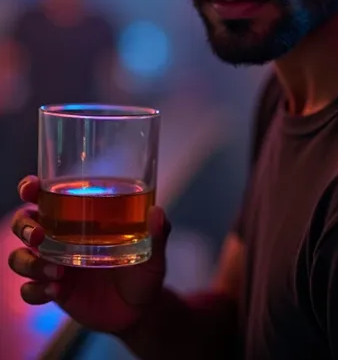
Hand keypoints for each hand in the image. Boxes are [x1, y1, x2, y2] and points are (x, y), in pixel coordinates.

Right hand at [8, 176, 170, 333]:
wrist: (141, 310)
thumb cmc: (144, 269)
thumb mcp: (154, 251)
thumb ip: (158, 233)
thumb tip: (157, 212)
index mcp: (79, 217)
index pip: (46, 196)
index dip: (30, 188)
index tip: (31, 187)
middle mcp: (60, 237)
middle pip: (24, 223)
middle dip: (24, 225)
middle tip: (39, 234)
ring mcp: (54, 264)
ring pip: (19, 257)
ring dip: (30, 262)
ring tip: (56, 271)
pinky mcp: (54, 291)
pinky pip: (30, 291)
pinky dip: (37, 290)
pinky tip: (56, 291)